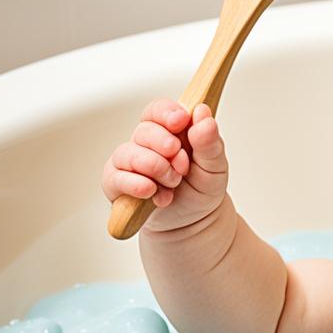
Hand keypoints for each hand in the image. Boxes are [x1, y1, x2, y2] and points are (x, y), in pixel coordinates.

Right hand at [101, 100, 228, 232]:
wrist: (195, 222)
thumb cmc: (202, 188)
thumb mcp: (216, 166)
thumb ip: (209, 141)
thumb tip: (202, 112)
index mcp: (168, 131)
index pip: (157, 110)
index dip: (166, 113)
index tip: (181, 121)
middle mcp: (145, 143)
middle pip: (144, 131)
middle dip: (167, 148)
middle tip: (183, 166)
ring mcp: (128, 163)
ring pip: (128, 153)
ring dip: (155, 168)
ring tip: (173, 183)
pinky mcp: (116, 184)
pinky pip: (116, 178)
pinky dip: (137, 185)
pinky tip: (155, 194)